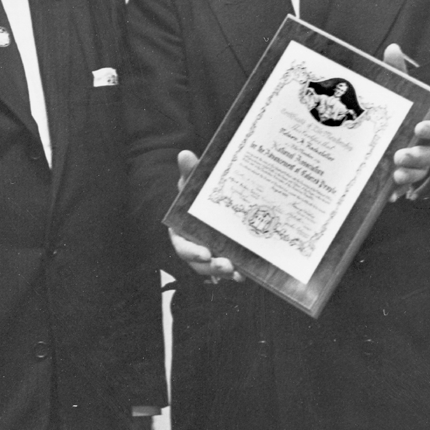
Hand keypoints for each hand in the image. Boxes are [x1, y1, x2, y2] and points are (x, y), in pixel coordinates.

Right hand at [170, 150, 242, 282]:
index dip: (192, 252)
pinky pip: (230, 269)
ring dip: (226, 272)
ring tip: (239, 273)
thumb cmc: (198, 194)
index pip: (183, 246)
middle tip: (227, 266)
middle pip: (200, 263)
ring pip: (215, 269)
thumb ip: (190, 172)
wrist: (213, 199)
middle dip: (213, 267)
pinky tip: (247, 274)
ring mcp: (210, 255)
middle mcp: (194, 247)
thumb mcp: (193, 182)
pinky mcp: (226, 257)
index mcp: (182, 232)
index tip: (205, 254)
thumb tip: (185, 154)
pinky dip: (237, 272)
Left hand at [384, 42, 429, 202]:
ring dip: (410, 175)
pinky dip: (401, 192)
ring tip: (396, 176)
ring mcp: (425, 164)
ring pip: (421, 172)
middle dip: (417, 156)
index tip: (420, 127)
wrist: (410, 135)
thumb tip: (392, 47)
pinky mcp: (414, 179)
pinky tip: (391, 196)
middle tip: (400, 155)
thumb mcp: (406, 92)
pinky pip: (410, 188)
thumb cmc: (409, 112)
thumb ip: (401, 73)